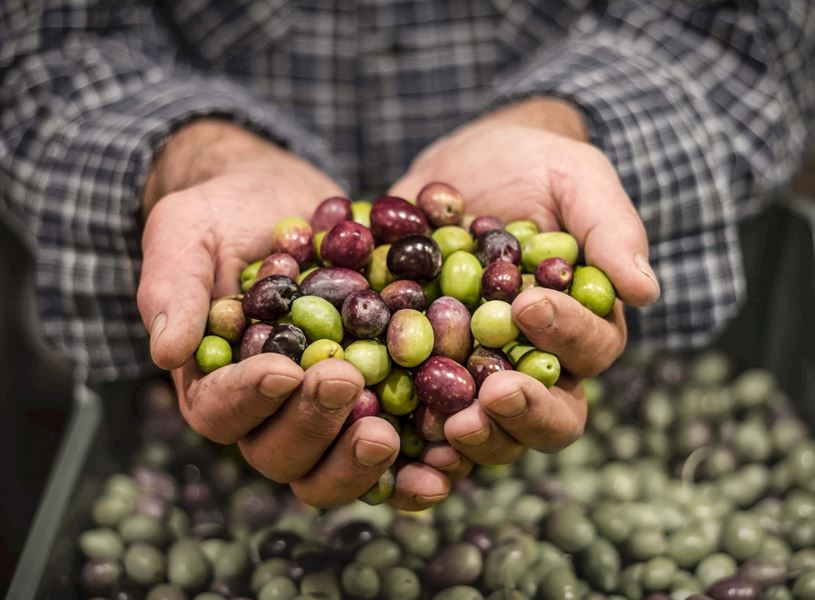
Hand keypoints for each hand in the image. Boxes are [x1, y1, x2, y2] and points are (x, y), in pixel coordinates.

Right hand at [137, 120, 466, 508]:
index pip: (220, 411)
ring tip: (389, 431)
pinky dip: (414, 465)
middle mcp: (269, 412)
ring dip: (359, 460)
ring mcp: (324, 413)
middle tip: (345, 382)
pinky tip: (443, 462)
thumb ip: (173, 286)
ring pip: (333, 465)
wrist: (288, 201)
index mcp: (216, 381)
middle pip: (280, 452)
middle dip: (312, 424)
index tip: (283, 369)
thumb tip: (165, 350)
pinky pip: (394, 449)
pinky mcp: (376, 401)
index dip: (249, 398)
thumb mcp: (188, 231)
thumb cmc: (228, 213)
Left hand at [390, 98, 660, 463]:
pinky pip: (425, 420)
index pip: (590, 350)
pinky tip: (396, 435)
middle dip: (525, 412)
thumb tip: (645, 290)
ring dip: (475, 438)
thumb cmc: (533, 167)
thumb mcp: (575, 178)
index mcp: (582, 325)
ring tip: (447, 423)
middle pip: (550, 415)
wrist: (462, 167)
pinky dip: (415, 437)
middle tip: (492, 397)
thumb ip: (610, 228)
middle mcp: (536, 363)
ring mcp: (479, 374)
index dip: (565, 335)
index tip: (528, 307)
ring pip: (492, 432)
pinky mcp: (426, 374)